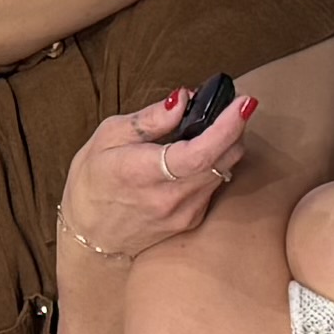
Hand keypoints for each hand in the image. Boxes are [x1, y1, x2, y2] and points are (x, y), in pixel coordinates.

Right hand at [56, 82, 260, 270]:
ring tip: (214, 125)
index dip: (227, 126)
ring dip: (227, 145)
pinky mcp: (191, 221)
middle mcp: (169, 198)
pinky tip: (200, 153)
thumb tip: (183, 98)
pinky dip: (215, 164)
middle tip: (232, 105)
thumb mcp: (109, 136)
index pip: (199, 152)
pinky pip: (215, 186)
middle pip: (223, 160)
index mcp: (143, 172)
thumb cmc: (93, 180)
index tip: (244, 103)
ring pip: (224, 172)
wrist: (90, 235)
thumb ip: (150, 118)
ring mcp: (183, 213)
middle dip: (235, 127)